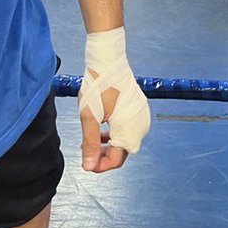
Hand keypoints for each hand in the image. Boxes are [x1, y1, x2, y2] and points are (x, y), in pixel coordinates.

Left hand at [78, 28, 150, 173]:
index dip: (99, 165)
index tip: (85, 162)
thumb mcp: (89, 116)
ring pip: (126, 140)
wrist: (108, 61)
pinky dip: (117, 133)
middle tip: (87, 151)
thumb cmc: (98, 85)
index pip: (115, 160)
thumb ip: (90, 143)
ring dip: (110, 144)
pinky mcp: (140, 109)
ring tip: (93, 139)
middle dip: (104, 155)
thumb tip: (88, 167)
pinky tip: (104, 128)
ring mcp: (142, 117)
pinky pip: (130, 128)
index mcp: (129, 130)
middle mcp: (140, 126)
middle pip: (122, 152)